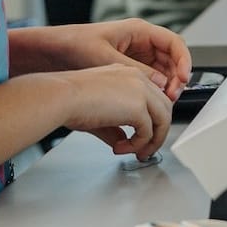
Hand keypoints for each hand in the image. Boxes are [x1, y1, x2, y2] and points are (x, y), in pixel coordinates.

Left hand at [44, 18, 191, 101]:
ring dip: (167, 87)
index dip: (184, 61)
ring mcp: (136, 55)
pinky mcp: (129, 69)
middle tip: (172, 97)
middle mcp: (141, 41)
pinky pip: (150, 79)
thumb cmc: (73, 45)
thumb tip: (161, 84)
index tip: (184, 78)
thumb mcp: (105, 57)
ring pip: (163, 72)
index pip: (174, 43)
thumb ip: (136, 71)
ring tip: (163, 104)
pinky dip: (154, 91)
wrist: (52, 52)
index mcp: (138, 31)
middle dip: (176, 79)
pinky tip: (150, 103)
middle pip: (172, 59)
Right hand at [55, 62, 176, 159]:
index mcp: (128, 74)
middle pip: (164, 107)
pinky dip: (137, 145)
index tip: (143, 134)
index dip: (151, 117)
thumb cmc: (70, 98)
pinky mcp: (138, 107)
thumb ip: (116, 125)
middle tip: (144, 148)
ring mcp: (141, 91)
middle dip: (157, 132)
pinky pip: (148, 132)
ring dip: (152, 141)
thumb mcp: (99, 110)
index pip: (153, 96)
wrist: (62, 96)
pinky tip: (120, 148)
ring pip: (163, 119)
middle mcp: (138, 78)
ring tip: (137, 153)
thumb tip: (122, 140)